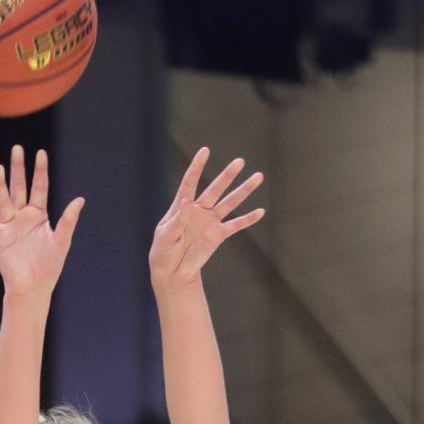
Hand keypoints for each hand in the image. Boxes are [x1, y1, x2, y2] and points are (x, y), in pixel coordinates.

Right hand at [0, 145, 83, 299]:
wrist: (33, 288)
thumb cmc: (49, 267)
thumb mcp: (61, 241)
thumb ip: (68, 220)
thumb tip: (80, 200)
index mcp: (39, 215)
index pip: (39, 187)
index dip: (40, 171)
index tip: (40, 153)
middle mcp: (23, 217)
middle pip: (20, 188)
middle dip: (18, 169)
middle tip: (17, 148)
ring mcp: (9, 226)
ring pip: (3, 200)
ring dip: (1, 185)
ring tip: (0, 167)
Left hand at [149, 147, 263, 288]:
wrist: (172, 272)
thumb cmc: (163, 252)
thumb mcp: (165, 236)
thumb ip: (177, 220)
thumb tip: (186, 203)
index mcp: (181, 207)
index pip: (190, 183)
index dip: (197, 167)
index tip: (205, 151)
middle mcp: (199, 210)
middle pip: (215, 189)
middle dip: (227, 176)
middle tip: (240, 161)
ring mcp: (210, 222)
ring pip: (229, 203)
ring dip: (243, 191)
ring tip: (257, 177)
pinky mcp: (218, 236)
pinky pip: (235, 226)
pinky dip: (247, 219)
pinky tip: (260, 212)